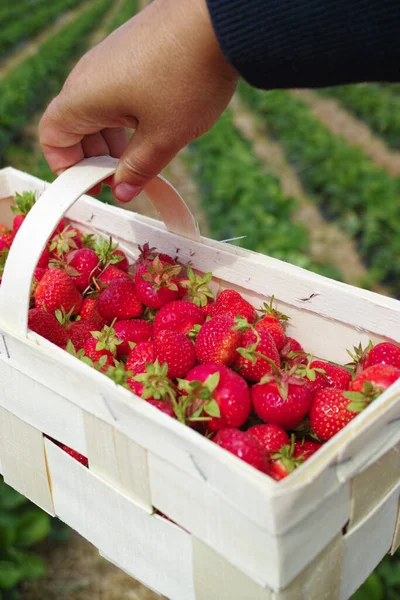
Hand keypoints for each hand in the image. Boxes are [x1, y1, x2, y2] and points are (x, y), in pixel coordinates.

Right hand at [39, 0, 237, 201]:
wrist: (220, 20)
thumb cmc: (187, 77)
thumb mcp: (164, 137)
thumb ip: (138, 169)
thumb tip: (122, 191)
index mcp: (84, 96)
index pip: (51, 135)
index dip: (66, 166)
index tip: (94, 184)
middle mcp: (90, 74)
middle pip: (75, 125)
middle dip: (95, 158)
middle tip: (123, 179)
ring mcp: (111, 59)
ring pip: (99, 109)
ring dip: (114, 140)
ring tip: (143, 159)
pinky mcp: (133, 51)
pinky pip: (118, 92)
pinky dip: (128, 118)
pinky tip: (156, 129)